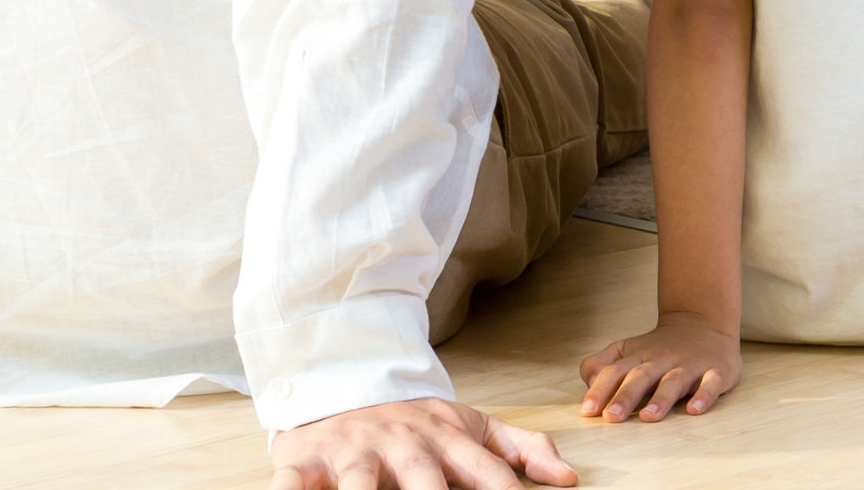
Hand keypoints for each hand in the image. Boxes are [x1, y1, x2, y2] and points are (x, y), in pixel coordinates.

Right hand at [267, 398, 575, 488]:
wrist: (341, 382)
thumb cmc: (413, 421)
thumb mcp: (470, 426)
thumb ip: (520, 449)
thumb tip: (570, 478)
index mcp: (446, 440)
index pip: (486, 474)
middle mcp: (402, 446)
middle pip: (424, 483)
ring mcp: (354, 452)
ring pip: (360, 484)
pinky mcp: (307, 459)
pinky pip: (293, 483)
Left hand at [574, 311, 740, 422]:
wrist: (703, 323)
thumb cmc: (658, 348)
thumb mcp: (626, 351)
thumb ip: (601, 366)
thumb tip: (589, 388)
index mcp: (637, 357)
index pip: (614, 371)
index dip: (600, 390)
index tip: (587, 411)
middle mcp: (661, 360)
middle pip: (641, 377)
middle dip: (625, 396)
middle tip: (611, 417)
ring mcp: (689, 365)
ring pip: (673, 381)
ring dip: (661, 399)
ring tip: (648, 417)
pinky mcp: (715, 371)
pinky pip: (711, 383)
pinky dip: (704, 395)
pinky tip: (695, 410)